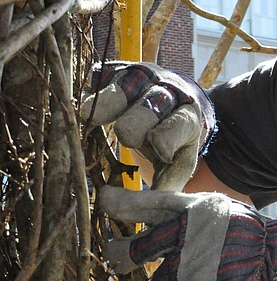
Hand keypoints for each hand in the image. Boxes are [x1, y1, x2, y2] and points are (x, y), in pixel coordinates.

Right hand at [81, 61, 214, 190]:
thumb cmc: (175, 140)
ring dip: (104, 107)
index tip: (156, 154)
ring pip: (119, 91)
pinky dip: (90, 92)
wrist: (177, 100)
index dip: (164, 142)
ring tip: (89, 121)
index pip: (176, 127)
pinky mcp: (117, 70)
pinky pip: (100, 77)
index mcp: (188, 116)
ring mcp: (141, 78)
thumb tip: (136, 210)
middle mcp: (166, 92)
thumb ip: (165, 184)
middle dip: (134, 128)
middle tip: (128, 140)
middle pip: (145, 111)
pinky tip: (84, 106)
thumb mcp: (180, 161)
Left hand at [98, 186, 276, 280]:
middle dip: (119, 254)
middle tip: (113, 256)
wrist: (275, 262)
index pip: (150, 204)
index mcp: (193, 210)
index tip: (103, 201)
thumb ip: (184, 212)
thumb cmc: (244, 233)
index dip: (124, 204)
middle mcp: (187, 235)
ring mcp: (191, 265)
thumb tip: (146, 216)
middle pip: (136, 249)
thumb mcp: (218, 210)